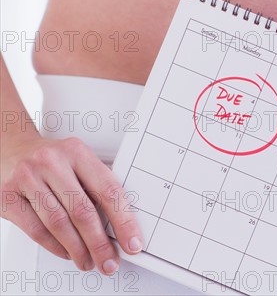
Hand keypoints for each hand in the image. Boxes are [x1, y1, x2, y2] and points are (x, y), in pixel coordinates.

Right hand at [1, 136, 143, 274]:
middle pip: (83, 211)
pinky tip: (67, 252)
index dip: (123, 220)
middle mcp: (52, 163)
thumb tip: (119, 224)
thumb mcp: (76, 160)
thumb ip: (95, 184)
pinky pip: (36, 229)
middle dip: (99, 243)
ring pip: (59, 223)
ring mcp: (28, 179)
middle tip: (109, 261)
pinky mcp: (8, 196)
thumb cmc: (50, 158)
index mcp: (77, 152)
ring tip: (88, 261)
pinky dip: (55, 246)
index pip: (108, 190)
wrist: (9, 148)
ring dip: (78, 249)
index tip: (132, 241)